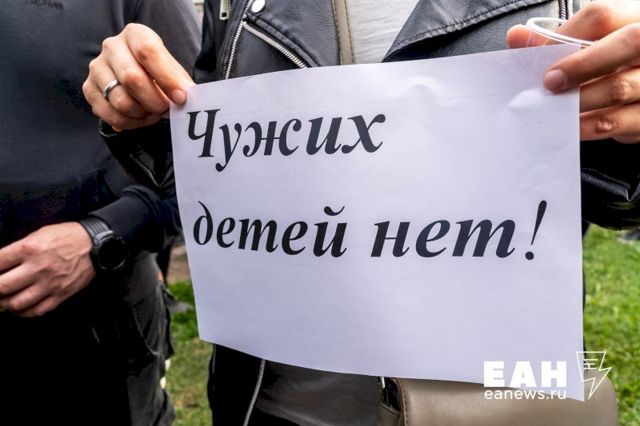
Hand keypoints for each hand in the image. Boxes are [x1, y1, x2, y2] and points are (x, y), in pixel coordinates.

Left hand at [0, 223, 95, 316]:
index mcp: (29, 249)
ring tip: (4, 299)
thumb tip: (1, 263)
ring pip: (16, 303)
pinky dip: (24, 312)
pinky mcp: (60, 294)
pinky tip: (20, 308)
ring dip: (5, 303)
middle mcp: (37, 268)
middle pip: (2, 286)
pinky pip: (37, 310)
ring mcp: (49, 284)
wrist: (97, 245)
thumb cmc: (68, 237)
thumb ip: (18, 249)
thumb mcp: (39, 234)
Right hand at [82, 23, 193, 130]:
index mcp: (135, 34)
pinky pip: (110, 114)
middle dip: (155, 101)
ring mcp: (97, 68)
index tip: (180, 97)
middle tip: (166, 109)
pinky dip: (130, 122)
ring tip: (153, 113)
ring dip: (143, 114)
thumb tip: (189, 96)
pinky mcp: (89, 88)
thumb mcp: (172, 70)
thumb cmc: (157, 70)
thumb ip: (180, 82)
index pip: (147, 52)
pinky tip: (140, 118)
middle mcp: (112, 47)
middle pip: (132, 78)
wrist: (135, 73)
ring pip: (120, 100)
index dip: (166, 78)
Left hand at [507, 0, 639, 142]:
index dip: (567, 35)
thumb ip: (557, 39)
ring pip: (620, 88)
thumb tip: (516, 37)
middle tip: (550, 84)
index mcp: (635, 18)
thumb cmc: (613, 60)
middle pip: (628, 43)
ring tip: (553, 108)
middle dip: (581, 65)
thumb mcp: (594, 42)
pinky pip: (618, 123)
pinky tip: (570, 125)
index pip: (603, 16)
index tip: (542, 56)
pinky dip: (588, 126)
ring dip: (579, 102)